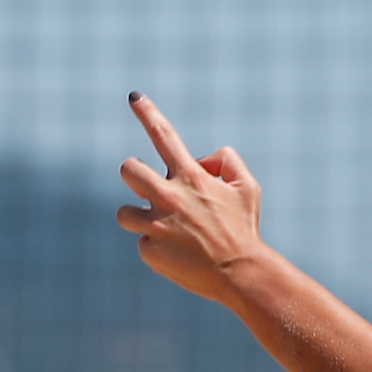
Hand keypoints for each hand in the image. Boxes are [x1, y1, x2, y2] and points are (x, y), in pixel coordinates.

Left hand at [117, 93, 267, 303]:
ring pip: (124, 213)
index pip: (163, 134)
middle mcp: (168, 196)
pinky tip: (179, 256)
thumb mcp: (248, 186)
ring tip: (167, 230)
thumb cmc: (244, 228)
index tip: (133, 96)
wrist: (242, 274)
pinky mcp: (150, 251)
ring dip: (140, 217)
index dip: (147, 112)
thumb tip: (199, 161)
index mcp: (191, 176)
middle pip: (128, 170)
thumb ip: (224, 160)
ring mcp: (156, 225)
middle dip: (133, 174)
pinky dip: (158, 248)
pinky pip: (144, 243)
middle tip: (150, 187)